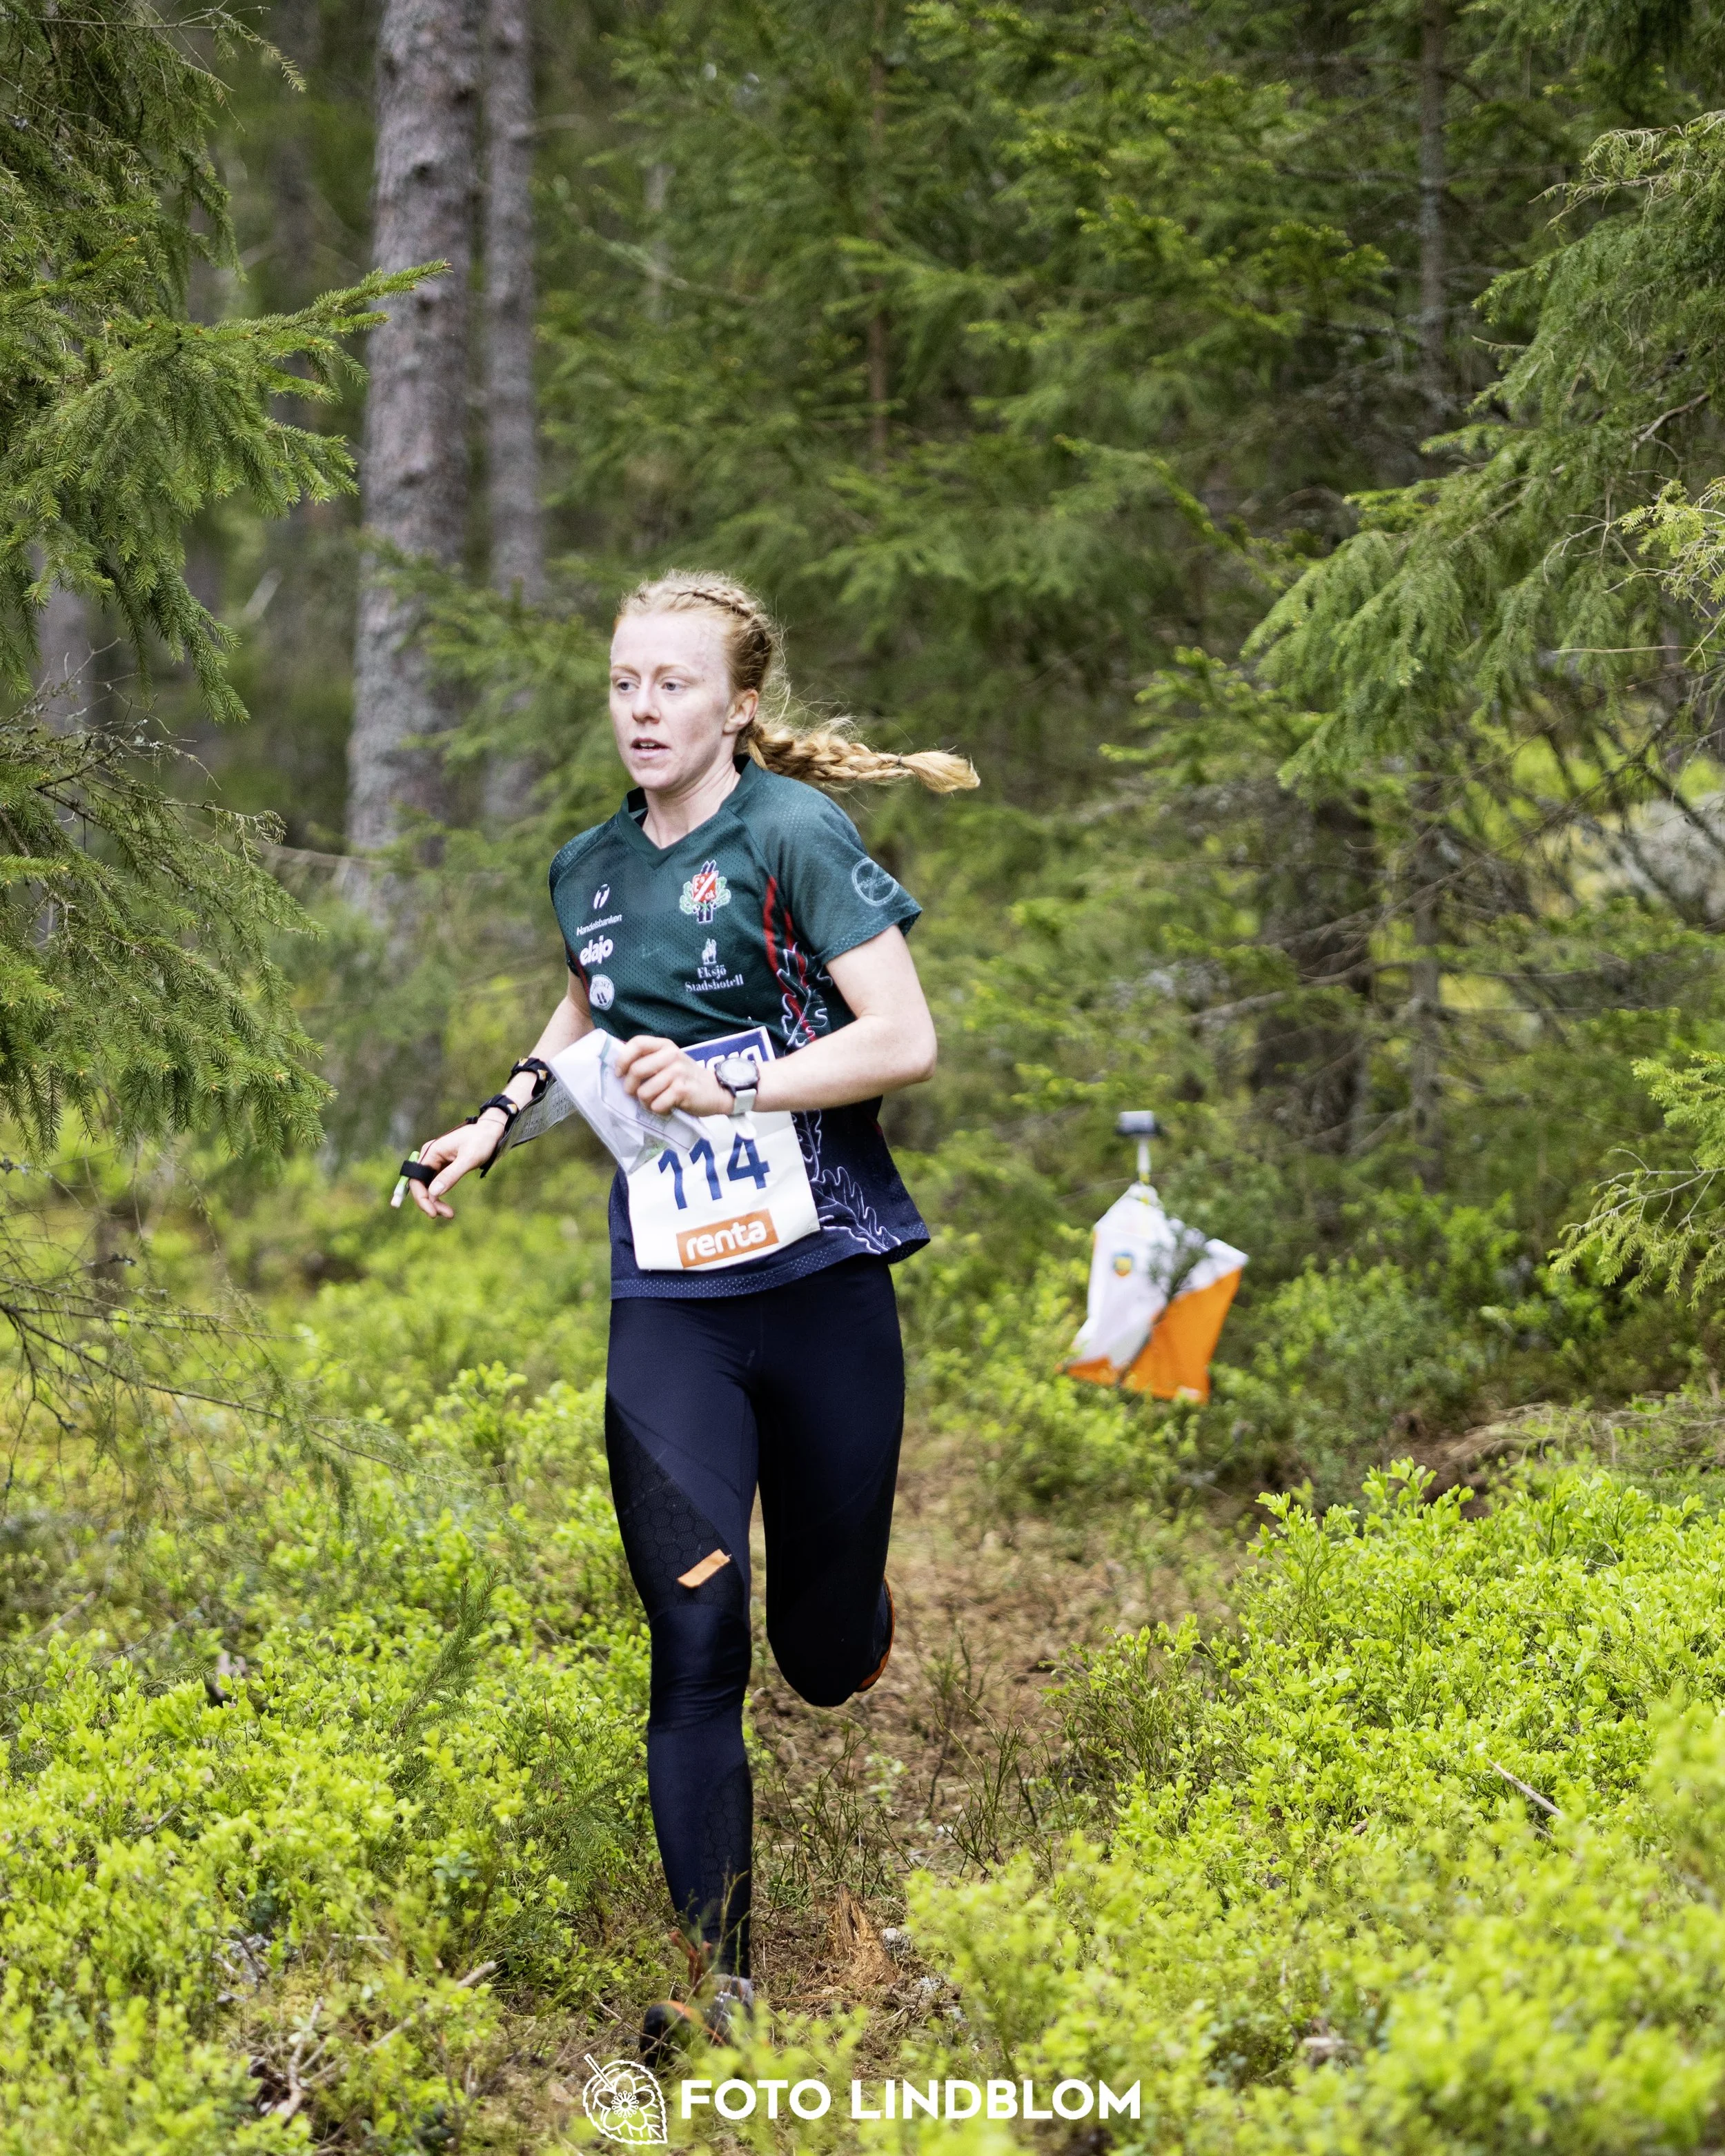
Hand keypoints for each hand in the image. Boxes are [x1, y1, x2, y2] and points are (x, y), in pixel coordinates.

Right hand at [407, 1112, 506, 1218]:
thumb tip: (433, 1193)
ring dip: (434, 1201)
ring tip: (449, 1214)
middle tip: (442, 1215)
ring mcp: (435, 1160)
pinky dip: (439, 1195)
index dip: (421, 1197)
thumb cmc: (481, 1141)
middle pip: (420, 1184)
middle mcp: (430, 1155)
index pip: (417, 1179)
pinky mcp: (442, 1165)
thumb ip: (451, 1175)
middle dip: (428, 1202)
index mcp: (432, 1151)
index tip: (432, 1212)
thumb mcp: (469, 1159)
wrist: (491, 1131)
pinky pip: (435, 1183)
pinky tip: (446, 1207)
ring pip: (427, 1186)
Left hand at [613, 1036, 730, 1117]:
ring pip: (644, 1092)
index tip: (619, 1073)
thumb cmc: (685, 1078)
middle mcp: (672, 1055)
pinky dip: (658, 1110)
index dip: (623, 1059)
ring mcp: (678, 1072)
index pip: (637, 1043)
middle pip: (636, 1070)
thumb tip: (618, 1066)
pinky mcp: (682, 1090)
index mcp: (665, 1046)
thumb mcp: (668, 1062)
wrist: (715, 1091)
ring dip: (645, 1102)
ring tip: (654, 1102)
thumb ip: (648, 1060)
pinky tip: (666, 1107)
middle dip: (630, 1087)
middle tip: (635, 1094)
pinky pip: (657, 1104)